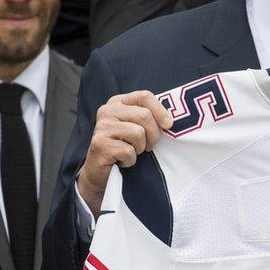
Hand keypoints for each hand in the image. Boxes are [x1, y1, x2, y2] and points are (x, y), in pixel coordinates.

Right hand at [77, 91, 172, 216]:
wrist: (101, 172)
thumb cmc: (123, 148)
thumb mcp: (137, 127)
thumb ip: (149, 117)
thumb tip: (169, 122)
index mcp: (118, 102)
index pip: (144, 96)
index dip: (160, 111)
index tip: (168, 125)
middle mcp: (107, 110)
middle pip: (144, 115)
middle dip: (153, 135)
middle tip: (147, 147)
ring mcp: (102, 127)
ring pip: (138, 133)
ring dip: (140, 148)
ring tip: (131, 152)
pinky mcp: (100, 144)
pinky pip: (129, 151)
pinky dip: (130, 160)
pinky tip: (121, 161)